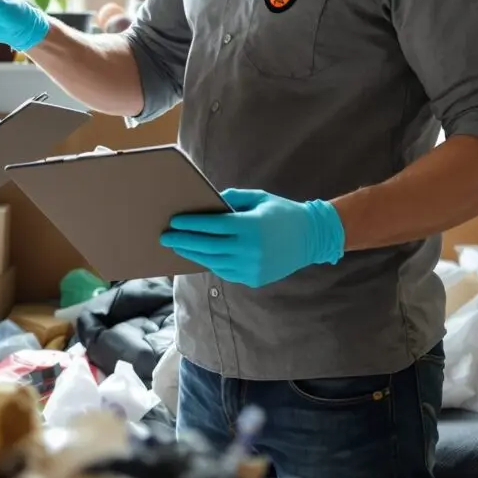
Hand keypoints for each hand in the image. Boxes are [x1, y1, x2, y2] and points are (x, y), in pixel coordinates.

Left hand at [162, 189, 344, 286]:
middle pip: (208, 246)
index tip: (174, 221)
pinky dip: (210, 263)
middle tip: (165, 237)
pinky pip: (225, 272)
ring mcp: (252, 268)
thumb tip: (206, 202)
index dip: (191, 224)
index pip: (212, 226)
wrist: (312, 238)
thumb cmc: (282, 213)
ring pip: (214, 262)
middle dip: (184, 241)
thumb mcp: (258, 198)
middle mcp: (250, 250)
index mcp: (251, 227)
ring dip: (193, 255)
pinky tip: (199, 256)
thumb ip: (232, 198)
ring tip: (178, 247)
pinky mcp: (254, 279)